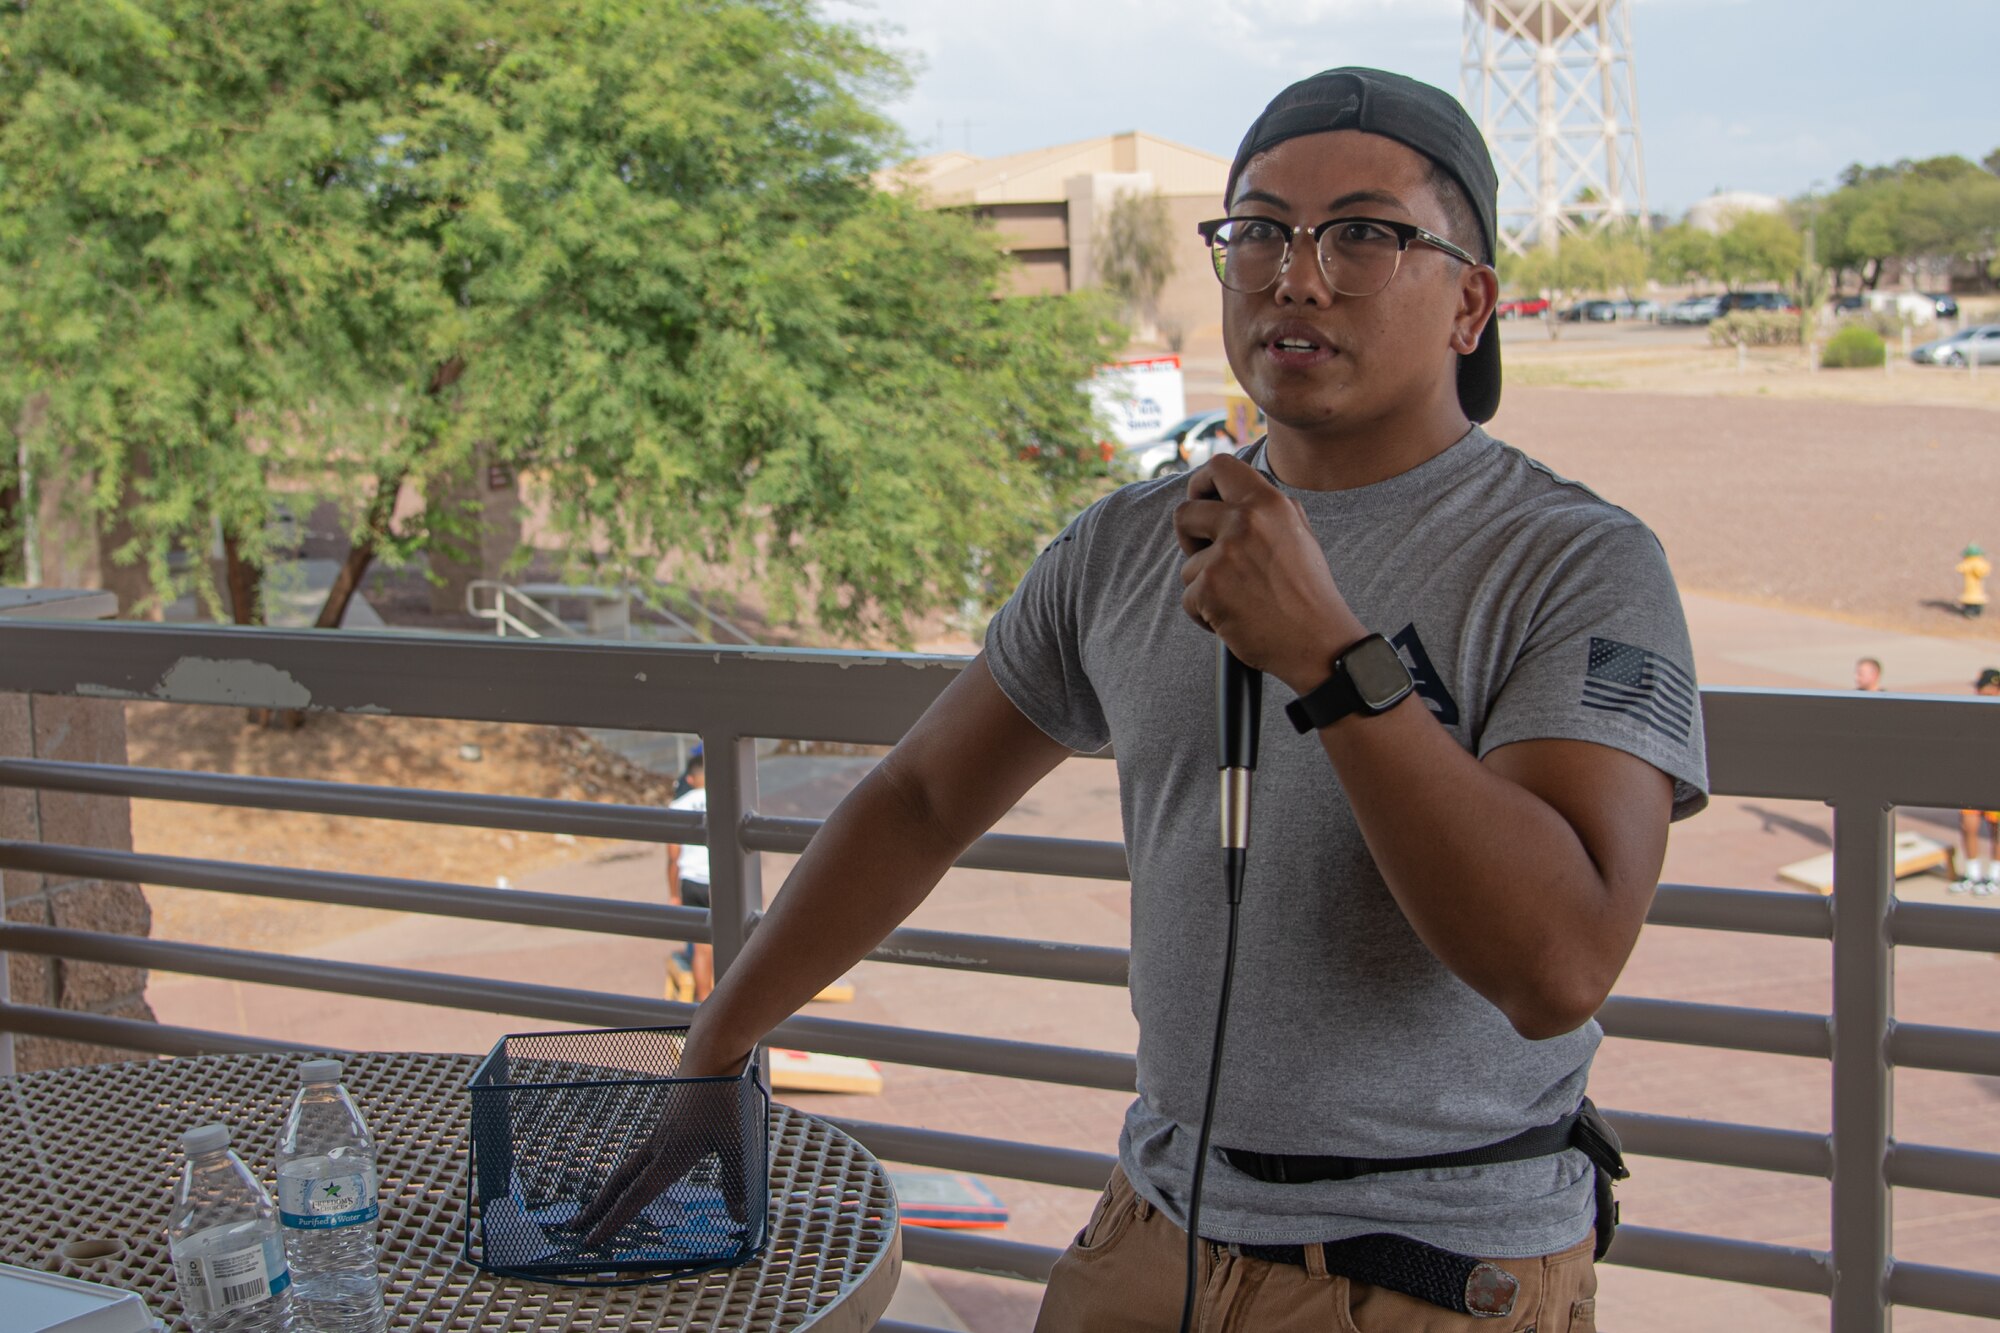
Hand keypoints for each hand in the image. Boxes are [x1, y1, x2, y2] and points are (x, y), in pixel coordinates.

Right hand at [572, 1043, 754, 1247]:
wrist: (712, 1052)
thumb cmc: (724, 1097)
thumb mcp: (737, 1143)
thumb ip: (735, 1181)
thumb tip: (738, 1218)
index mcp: (669, 1157)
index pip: (635, 1198)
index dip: (612, 1222)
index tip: (591, 1242)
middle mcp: (658, 1146)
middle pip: (619, 1182)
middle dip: (598, 1207)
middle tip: (576, 1226)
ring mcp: (660, 1130)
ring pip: (628, 1166)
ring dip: (612, 1188)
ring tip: (602, 1204)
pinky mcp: (668, 1117)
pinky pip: (643, 1151)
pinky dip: (632, 1170)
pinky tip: (640, 1172)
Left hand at [1172, 453, 1362, 692]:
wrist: (1320, 641)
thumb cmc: (1309, 592)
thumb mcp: (1299, 534)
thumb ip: (1267, 508)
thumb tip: (1231, 491)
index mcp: (1269, 503)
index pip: (1219, 466)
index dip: (1201, 482)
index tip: (1201, 500)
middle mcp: (1245, 522)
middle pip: (1184, 513)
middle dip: (1189, 538)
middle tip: (1207, 558)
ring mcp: (1225, 556)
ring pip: (1188, 565)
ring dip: (1205, 585)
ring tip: (1240, 600)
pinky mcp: (1210, 589)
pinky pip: (1189, 598)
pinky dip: (1206, 614)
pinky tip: (1235, 619)